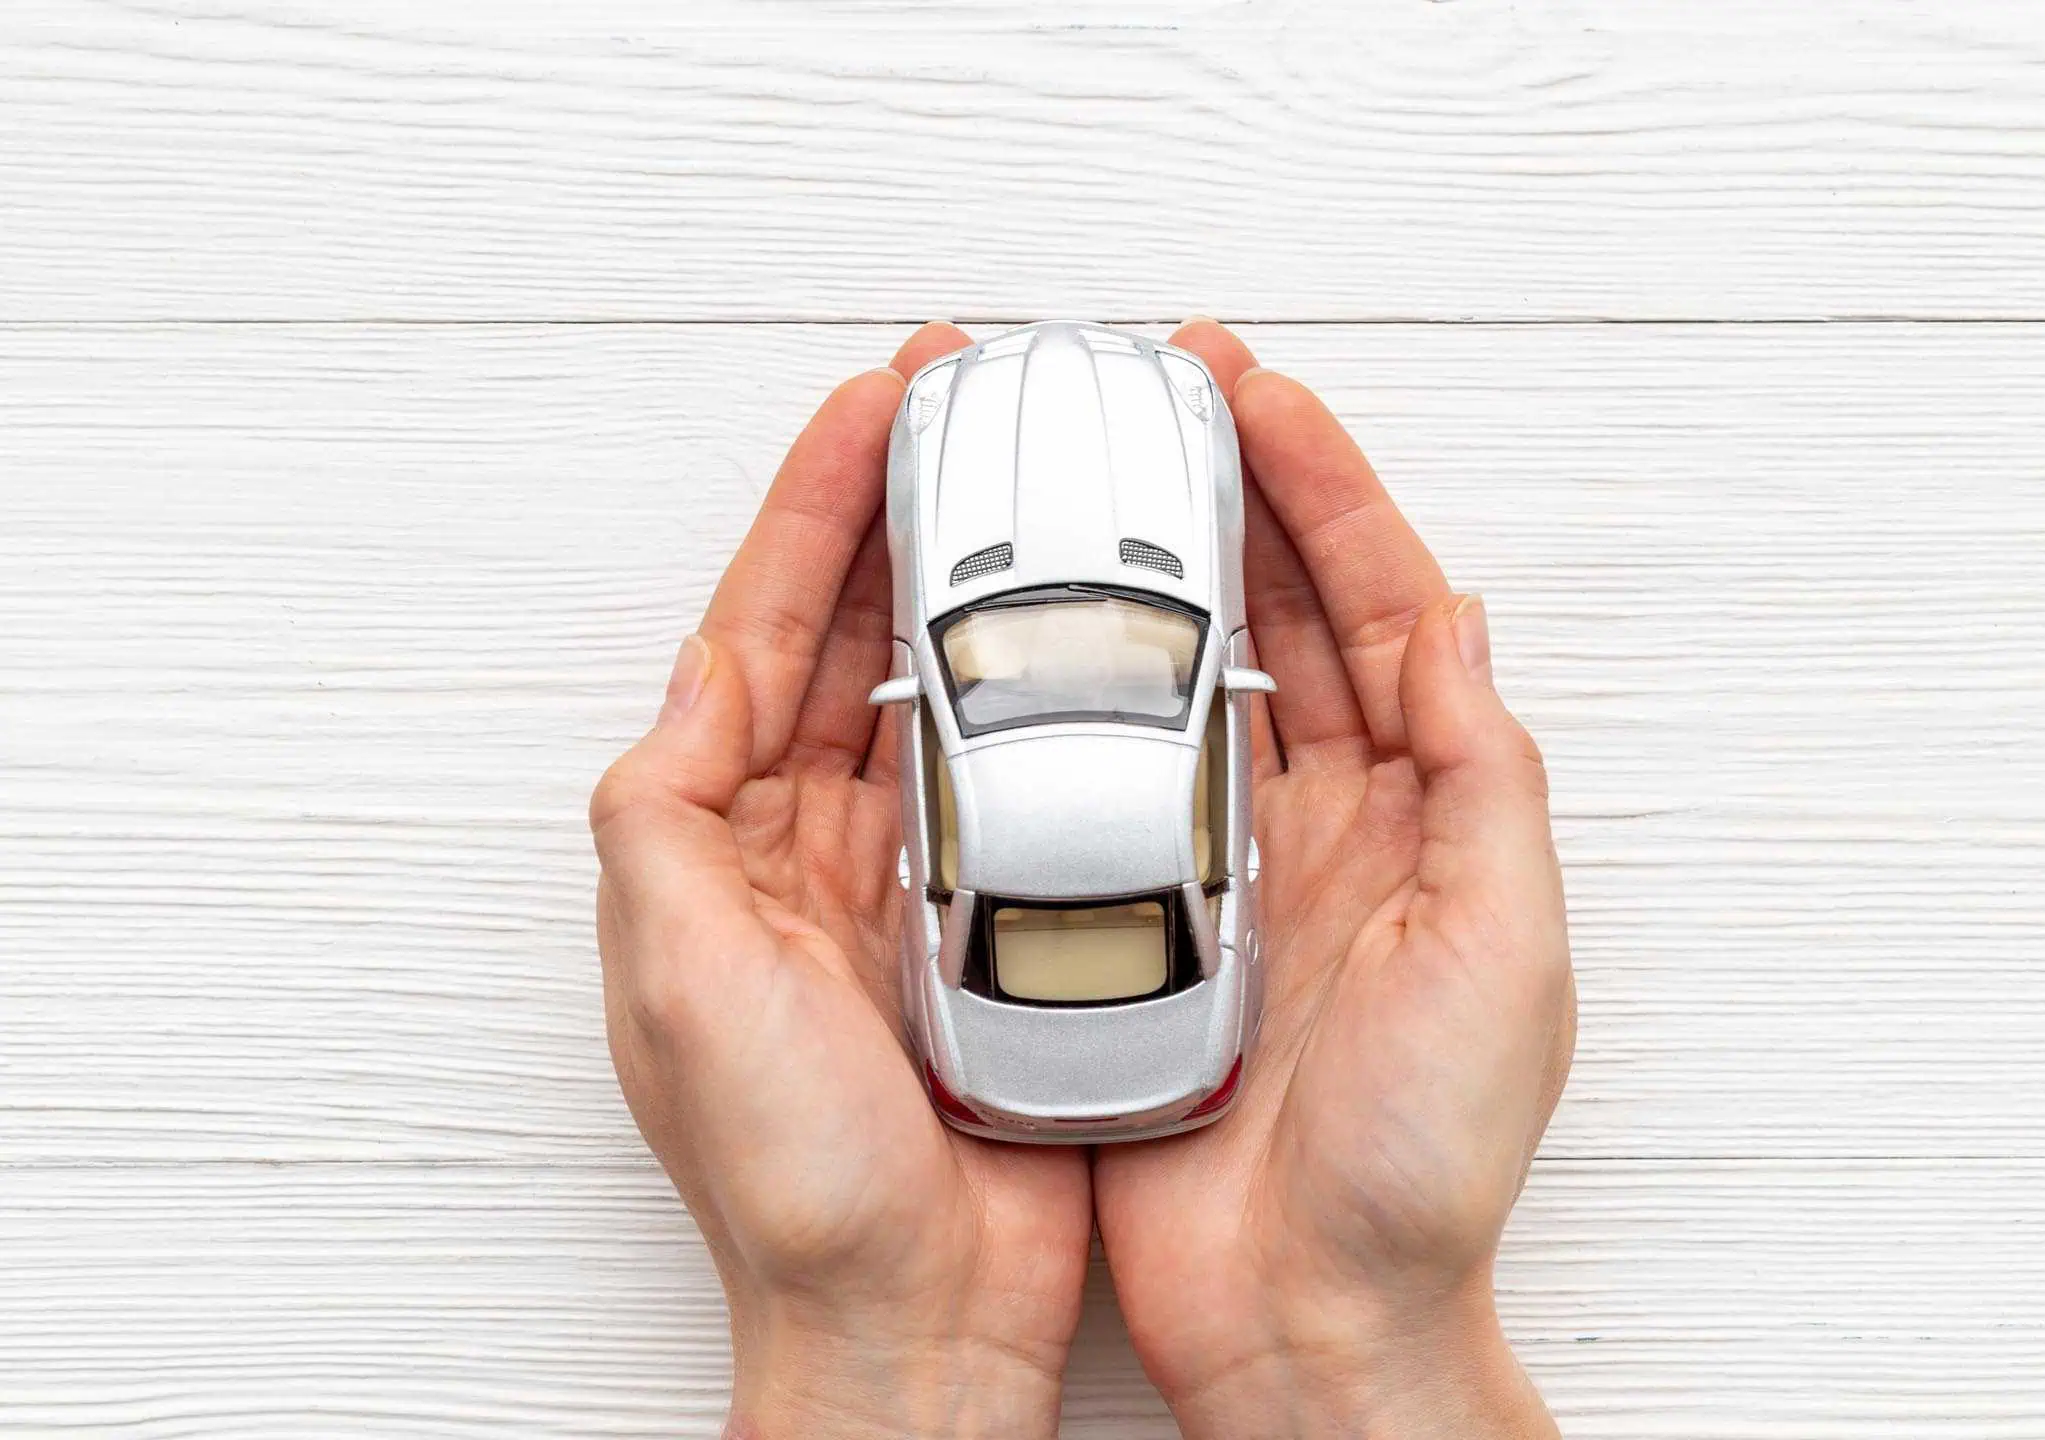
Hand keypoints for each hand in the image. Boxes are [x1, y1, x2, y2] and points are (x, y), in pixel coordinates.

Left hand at [588, 325, 1090, 1439]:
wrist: (907, 1311)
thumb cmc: (787, 1175)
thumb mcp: (671, 974)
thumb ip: (663, 816)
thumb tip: (694, 684)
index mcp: (724, 835)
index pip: (763, 625)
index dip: (815, 506)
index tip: (873, 404)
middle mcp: (811, 844)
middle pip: (857, 635)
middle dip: (904, 518)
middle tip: (965, 417)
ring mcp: (910, 878)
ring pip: (946, 695)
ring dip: (981, 593)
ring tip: (1033, 500)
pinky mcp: (1000, 924)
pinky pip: (1027, 782)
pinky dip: (1054, 708)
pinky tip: (1098, 657)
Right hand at [1093, 321, 1576, 1438]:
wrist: (1311, 1318)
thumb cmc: (1422, 1165)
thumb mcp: (1503, 949)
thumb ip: (1481, 777)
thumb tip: (1455, 622)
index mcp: (1422, 811)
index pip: (1377, 605)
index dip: (1324, 488)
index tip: (1257, 394)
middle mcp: (1326, 824)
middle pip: (1277, 619)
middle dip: (1227, 500)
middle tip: (1162, 401)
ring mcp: (1228, 873)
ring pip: (1184, 687)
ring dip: (1146, 585)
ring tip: (1091, 491)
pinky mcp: (1141, 931)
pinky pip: (1101, 791)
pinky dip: (1070, 715)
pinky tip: (1025, 660)